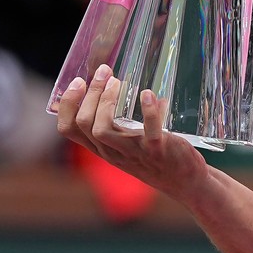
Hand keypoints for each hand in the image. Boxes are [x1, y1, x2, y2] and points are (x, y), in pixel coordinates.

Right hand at [55, 64, 208, 201]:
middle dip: (90, 94)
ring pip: (103, 130)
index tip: (78, 82)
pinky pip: (150, 132)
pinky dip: (149, 111)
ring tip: (117, 81)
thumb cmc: (155, 157)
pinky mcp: (158, 150)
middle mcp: (112, 152)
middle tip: (104, 72)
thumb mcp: (129, 142)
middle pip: (85, 124)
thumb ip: (121, 121)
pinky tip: (148, 94)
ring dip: (107, 101)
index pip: (69, 129)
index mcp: (102, 148)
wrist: (184, 180)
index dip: (68, 104)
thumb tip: (125, 85)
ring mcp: (134, 152)